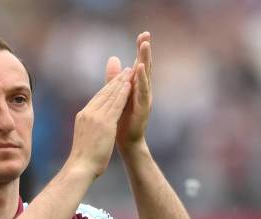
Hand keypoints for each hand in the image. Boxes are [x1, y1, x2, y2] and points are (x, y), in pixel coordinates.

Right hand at [67, 67, 133, 177]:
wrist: (80, 167)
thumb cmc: (83, 159)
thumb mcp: (85, 138)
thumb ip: (89, 129)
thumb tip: (91, 129)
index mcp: (83, 116)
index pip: (97, 98)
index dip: (107, 88)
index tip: (116, 80)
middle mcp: (88, 113)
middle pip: (103, 93)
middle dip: (115, 81)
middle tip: (125, 70)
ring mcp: (95, 117)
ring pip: (110, 96)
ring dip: (121, 83)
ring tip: (129, 72)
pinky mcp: (104, 123)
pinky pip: (116, 104)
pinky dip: (123, 93)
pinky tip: (129, 85)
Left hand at [105, 32, 152, 150]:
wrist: (125, 142)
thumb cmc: (122, 119)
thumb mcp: (117, 94)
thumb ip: (115, 77)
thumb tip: (114, 58)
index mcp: (137, 87)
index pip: (139, 64)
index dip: (141, 50)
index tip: (142, 34)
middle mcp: (143, 91)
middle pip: (145, 66)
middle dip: (145, 51)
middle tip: (146, 34)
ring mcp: (144, 99)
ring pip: (145, 76)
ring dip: (145, 61)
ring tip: (145, 46)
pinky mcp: (143, 108)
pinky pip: (142, 92)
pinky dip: (142, 81)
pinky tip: (140, 70)